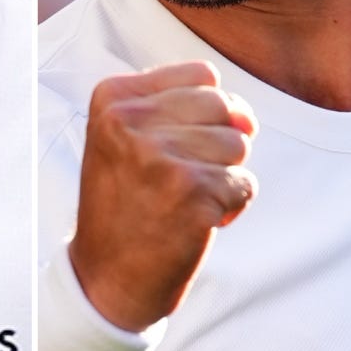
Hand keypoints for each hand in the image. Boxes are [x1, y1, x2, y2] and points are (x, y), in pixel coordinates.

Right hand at [69, 61, 256, 331]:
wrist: (105, 276)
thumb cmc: (126, 205)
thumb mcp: (123, 138)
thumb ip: (172, 106)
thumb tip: (245, 117)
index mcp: (113, 99)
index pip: (202, 75)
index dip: (208, 112)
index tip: (178, 143)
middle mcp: (130, 121)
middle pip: (225, 107)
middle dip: (219, 145)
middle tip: (182, 177)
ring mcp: (159, 156)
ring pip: (238, 145)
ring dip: (223, 177)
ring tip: (183, 199)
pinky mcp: (190, 192)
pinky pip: (244, 184)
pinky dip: (230, 207)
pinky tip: (194, 221)